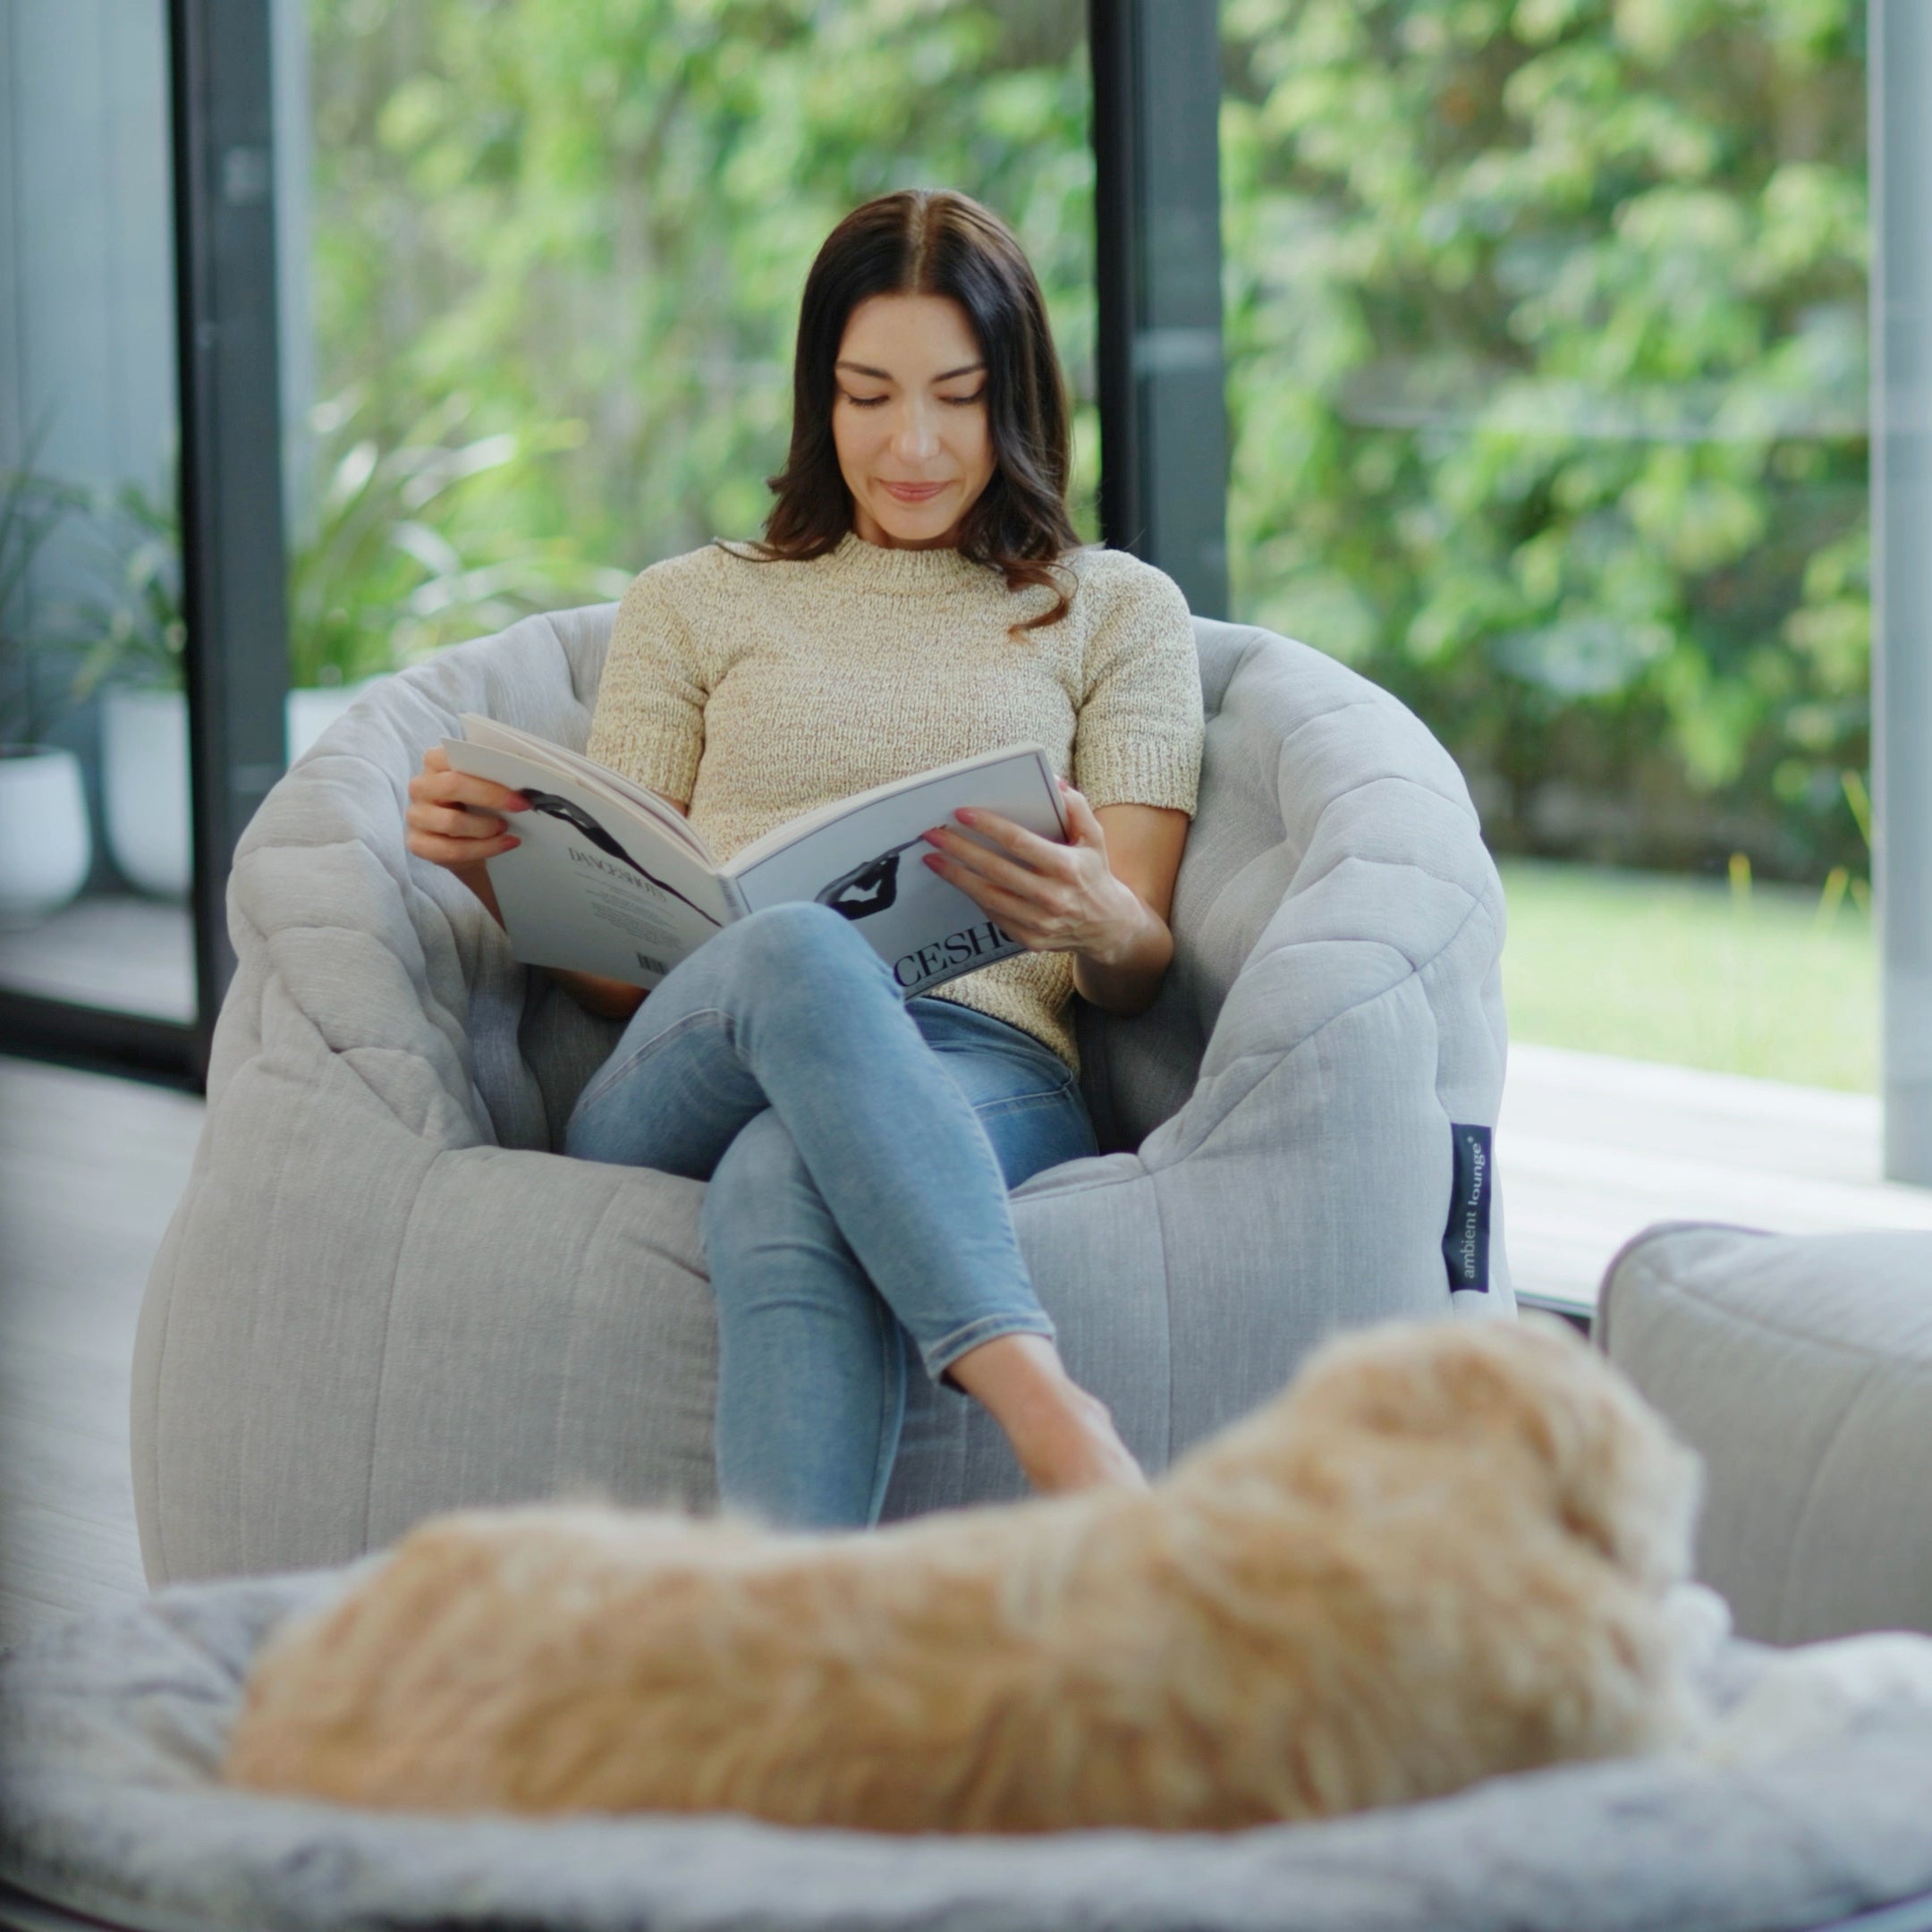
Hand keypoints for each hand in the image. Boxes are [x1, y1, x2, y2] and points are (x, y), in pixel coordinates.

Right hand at [405, 744, 527, 873]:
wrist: (465, 844)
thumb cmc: (476, 806)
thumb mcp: (482, 786)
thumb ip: (493, 774)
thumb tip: (524, 774)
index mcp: (435, 763)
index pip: (452, 755)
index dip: (486, 767)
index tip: (516, 779)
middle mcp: (420, 787)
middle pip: (452, 785)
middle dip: (491, 796)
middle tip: (521, 805)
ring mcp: (416, 816)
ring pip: (452, 822)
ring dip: (486, 827)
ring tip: (507, 829)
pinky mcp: (418, 844)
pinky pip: (452, 849)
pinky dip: (484, 849)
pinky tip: (504, 844)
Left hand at [920, 778, 1150, 965]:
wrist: (1108, 926)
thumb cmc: (1094, 873)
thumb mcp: (1094, 838)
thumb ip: (1077, 808)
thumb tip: (1055, 781)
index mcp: (1067, 868)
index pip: (1019, 842)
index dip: (988, 826)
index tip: (961, 813)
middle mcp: (1053, 897)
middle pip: (996, 870)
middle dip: (960, 850)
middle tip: (932, 835)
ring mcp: (1040, 922)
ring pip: (988, 896)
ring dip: (956, 876)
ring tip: (933, 859)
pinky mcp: (1030, 939)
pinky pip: (994, 915)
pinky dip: (974, 896)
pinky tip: (958, 879)